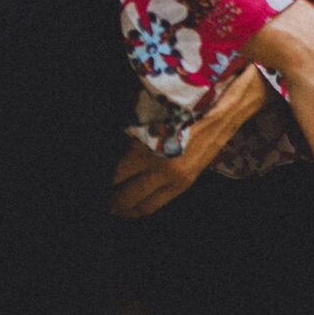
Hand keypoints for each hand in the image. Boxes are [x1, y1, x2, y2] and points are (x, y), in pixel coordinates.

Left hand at [110, 65, 265, 217]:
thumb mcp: (150, 113)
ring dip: (126, 209)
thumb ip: (130, 132)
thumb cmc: (183, 105)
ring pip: (143, 206)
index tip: (91, 182)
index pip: (116, 175)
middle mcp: (161, 170)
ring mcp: (176, 180)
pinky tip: (134, 207)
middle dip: (111, 201)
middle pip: (126, 196)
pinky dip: (144, 207)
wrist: (223, 111)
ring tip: (113, 208)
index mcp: (148, 149)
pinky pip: (160, 203)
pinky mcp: (187, 184)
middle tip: (98, 201)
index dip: (102, 181)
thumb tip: (112, 144)